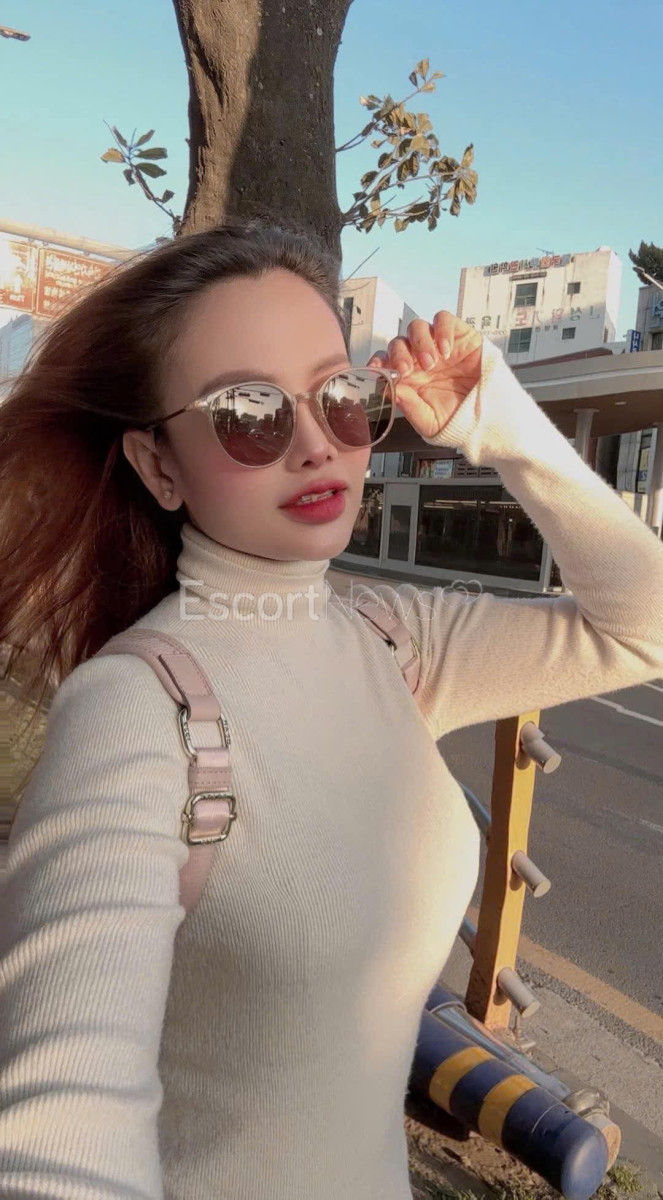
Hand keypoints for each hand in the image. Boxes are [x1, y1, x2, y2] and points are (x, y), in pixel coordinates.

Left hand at [367, 312, 482, 439]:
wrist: (489, 416)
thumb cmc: (457, 419)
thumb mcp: (430, 422)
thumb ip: (409, 407)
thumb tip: (391, 391)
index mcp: (408, 378)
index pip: (384, 361)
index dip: (378, 361)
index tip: (377, 369)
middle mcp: (419, 359)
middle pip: (398, 342)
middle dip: (398, 354)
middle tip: (407, 370)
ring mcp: (438, 345)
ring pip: (417, 327)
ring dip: (420, 343)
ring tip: (431, 362)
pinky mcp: (459, 335)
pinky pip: (444, 320)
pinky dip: (442, 331)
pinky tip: (447, 351)